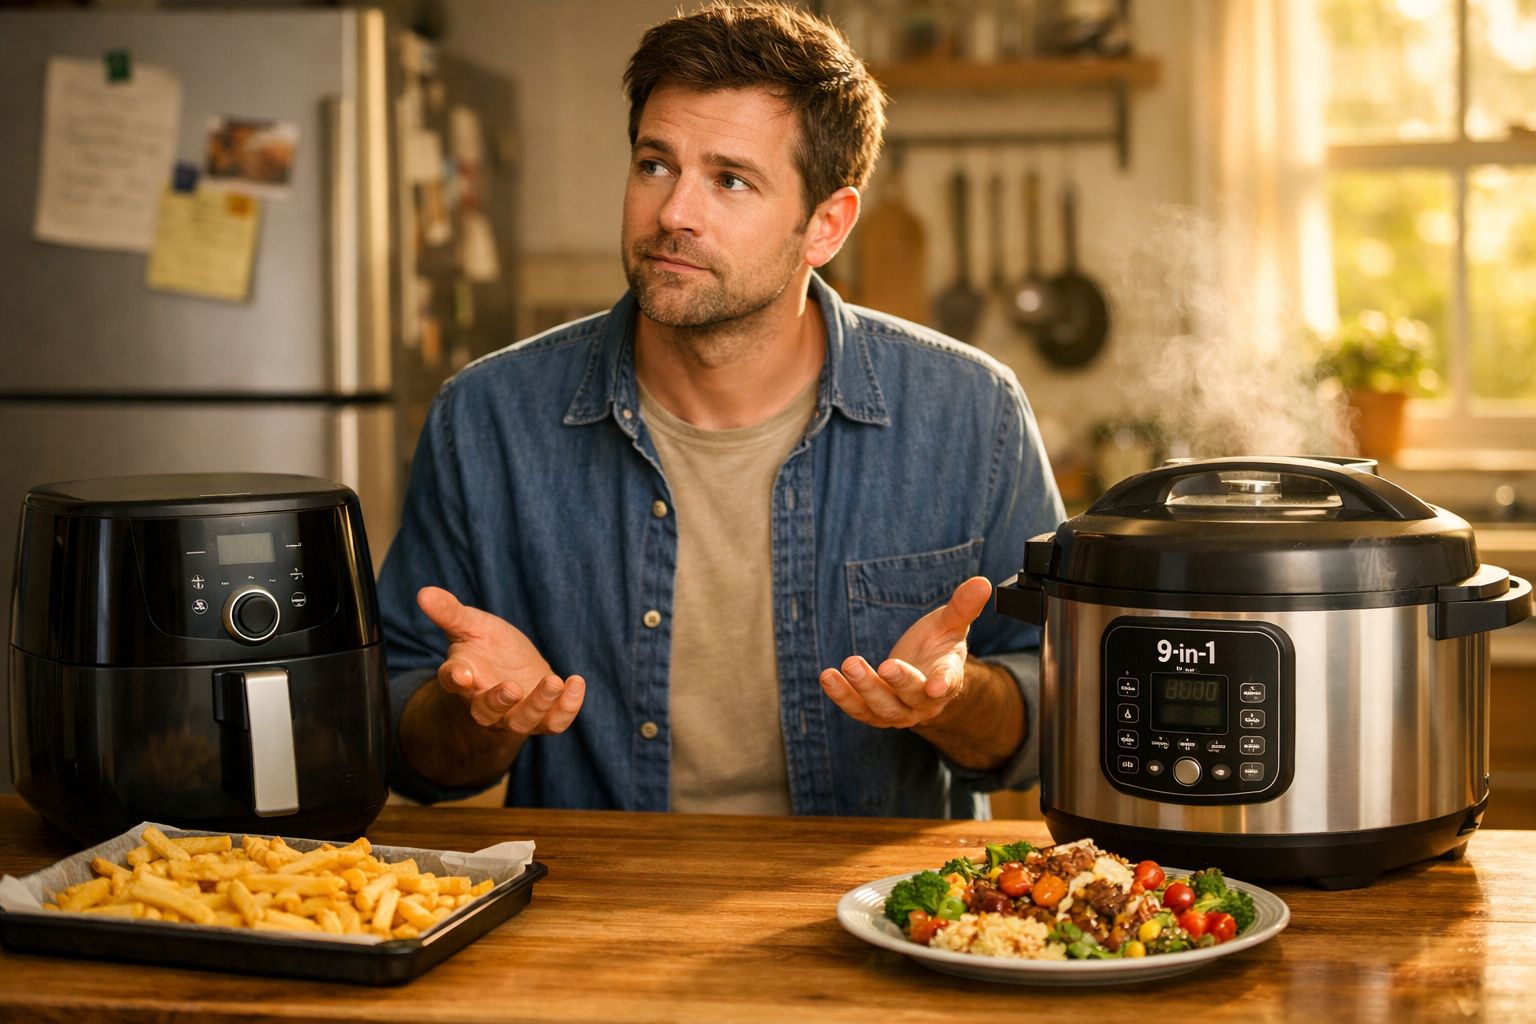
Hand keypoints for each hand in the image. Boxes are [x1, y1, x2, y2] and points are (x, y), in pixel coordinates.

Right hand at [417, 586, 584, 733]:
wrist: (511, 668)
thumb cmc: (484, 646)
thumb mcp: (469, 625)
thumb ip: (449, 612)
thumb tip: (423, 592)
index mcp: (463, 676)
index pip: (452, 681)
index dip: (455, 678)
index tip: (461, 674)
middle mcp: (485, 700)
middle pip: (486, 713)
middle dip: (498, 703)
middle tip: (511, 687)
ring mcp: (514, 713)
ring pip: (522, 721)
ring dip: (538, 704)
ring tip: (553, 681)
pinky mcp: (542, 717)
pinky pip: (554, 723)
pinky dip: (567, 708)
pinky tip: (576, 682)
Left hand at [817, 576, 992, 729]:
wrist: (923, 675)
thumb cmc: (938, 646)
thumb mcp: (950, 623)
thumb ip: (963, 606)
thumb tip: (983, 582)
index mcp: (947, 678)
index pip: (949, 683)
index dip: (945, 684)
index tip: (938, 684)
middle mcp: (925, 702)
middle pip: (912, 697)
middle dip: (898, 682)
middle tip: (883, 664)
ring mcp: (900, 711)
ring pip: (882, 708)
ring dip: (862, 689)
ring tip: (845, 666)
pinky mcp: (875, 713)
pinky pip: (858, 709)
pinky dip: (842, 696)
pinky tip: (827, 676)